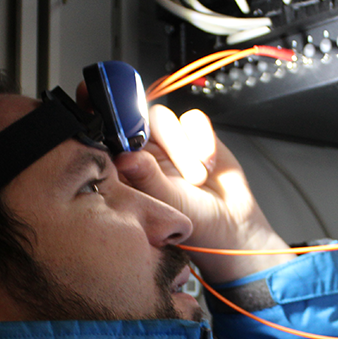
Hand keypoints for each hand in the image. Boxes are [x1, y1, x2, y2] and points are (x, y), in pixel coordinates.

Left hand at [114, 104, 293, 283]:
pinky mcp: (195, 133)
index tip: (106, 116)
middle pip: (137, 119)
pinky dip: (203, 141)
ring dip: (182, 148)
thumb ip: (147, 177)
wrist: (231, 222)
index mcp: (128, 167)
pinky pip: (194, 120)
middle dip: (156, 139)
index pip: (109, 135)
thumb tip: (125, 156)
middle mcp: (145, 150)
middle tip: (175, 169)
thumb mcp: (166, 203)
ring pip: (164, 118)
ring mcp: (170, 140)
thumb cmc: (193, 220)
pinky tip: (208, 165)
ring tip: (197, 179)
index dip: (106, 120)